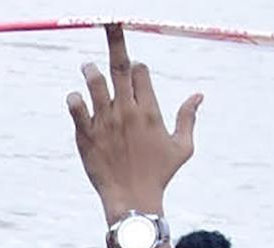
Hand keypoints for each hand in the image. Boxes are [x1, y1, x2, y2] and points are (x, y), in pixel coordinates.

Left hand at [68, 24, 202, 215]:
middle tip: (109, 21)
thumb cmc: (160, 175)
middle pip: (121, 67)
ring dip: (90, 70)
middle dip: (115, 41)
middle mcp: (127, 111)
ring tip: (86, 65)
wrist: (133, 200)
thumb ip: (188, 118)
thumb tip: (199, 95)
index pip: (141, 73)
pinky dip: (74, 99)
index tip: (134, 72)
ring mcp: (105, 123)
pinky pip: (77, 109)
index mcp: (151, 110)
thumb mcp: (182, 147)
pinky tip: (75, 96)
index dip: (137, 68)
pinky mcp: (86, 136)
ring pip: (95, 84)